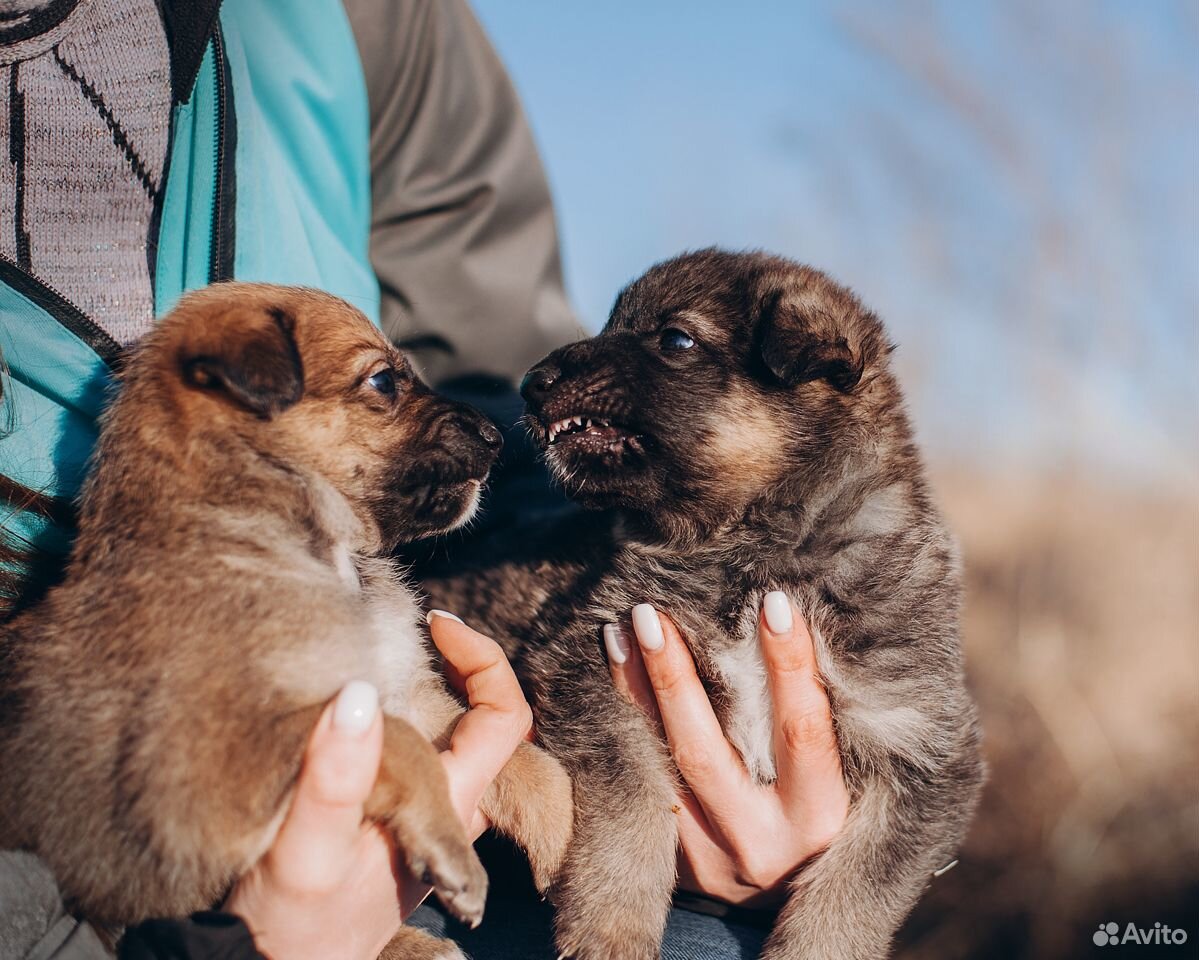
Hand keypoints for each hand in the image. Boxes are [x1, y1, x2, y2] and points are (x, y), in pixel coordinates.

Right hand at [225, 612, 531, 957]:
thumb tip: (359, 695)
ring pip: (447, 741)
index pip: (504, 719)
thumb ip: (332, 777)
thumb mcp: (304, 850)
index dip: (485, 660)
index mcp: (447, 811)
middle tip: (411, 628)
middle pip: (484, 723)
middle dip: (458, 665)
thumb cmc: (291, 925)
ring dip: (426, 691)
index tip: (437, 624)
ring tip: (380, 657)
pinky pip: (410, 760)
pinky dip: (394, 721)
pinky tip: (351, 711)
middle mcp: (446, 814)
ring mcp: (419, 824)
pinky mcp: (388, 829)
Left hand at [605, 593, 848, 908]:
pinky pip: (637, 786)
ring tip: (617, 632)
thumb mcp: (848, 787)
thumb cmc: (829, 824)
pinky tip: (611, 678)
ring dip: (634, 695)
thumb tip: (795, 624)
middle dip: (675, 678)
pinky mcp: (674, 865)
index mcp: (819, 820)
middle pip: (705, 752)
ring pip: (659, 769)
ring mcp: (708, 860)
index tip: (776, 602)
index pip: (802, 732)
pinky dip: (624, 728)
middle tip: (651, 613)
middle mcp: (759, 844)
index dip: (791, 667)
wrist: (792, 904)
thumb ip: (823, 728)